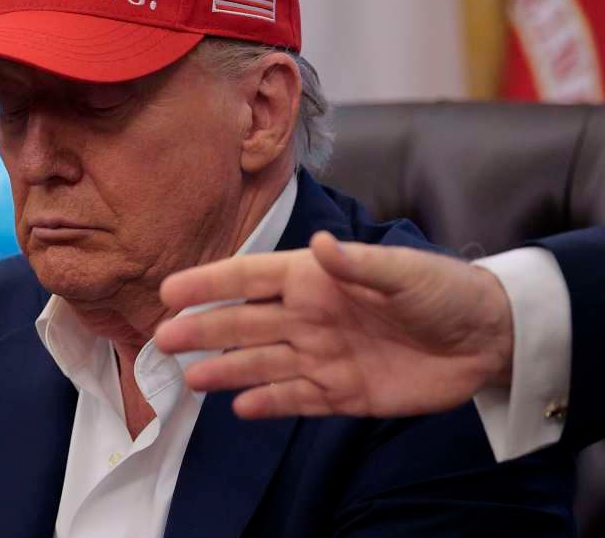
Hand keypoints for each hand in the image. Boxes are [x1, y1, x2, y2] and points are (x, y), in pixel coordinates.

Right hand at [155, 231, 514, 418]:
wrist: (486, 341)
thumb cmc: (444, 291)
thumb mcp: (404, 270)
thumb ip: (358, 263)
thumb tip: (321, 243)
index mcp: (315, 279)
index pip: (250, 278)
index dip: (209, 283)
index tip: (171, 290)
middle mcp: (308, 317)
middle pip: (244, 324)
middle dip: (203, 329)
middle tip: (164, 339)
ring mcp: (321, 356)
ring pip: (261, 364)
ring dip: (226, 371)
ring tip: (191, 380)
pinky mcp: (341, 393)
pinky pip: (294, 399)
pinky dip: (267, 404)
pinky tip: (239, 407)